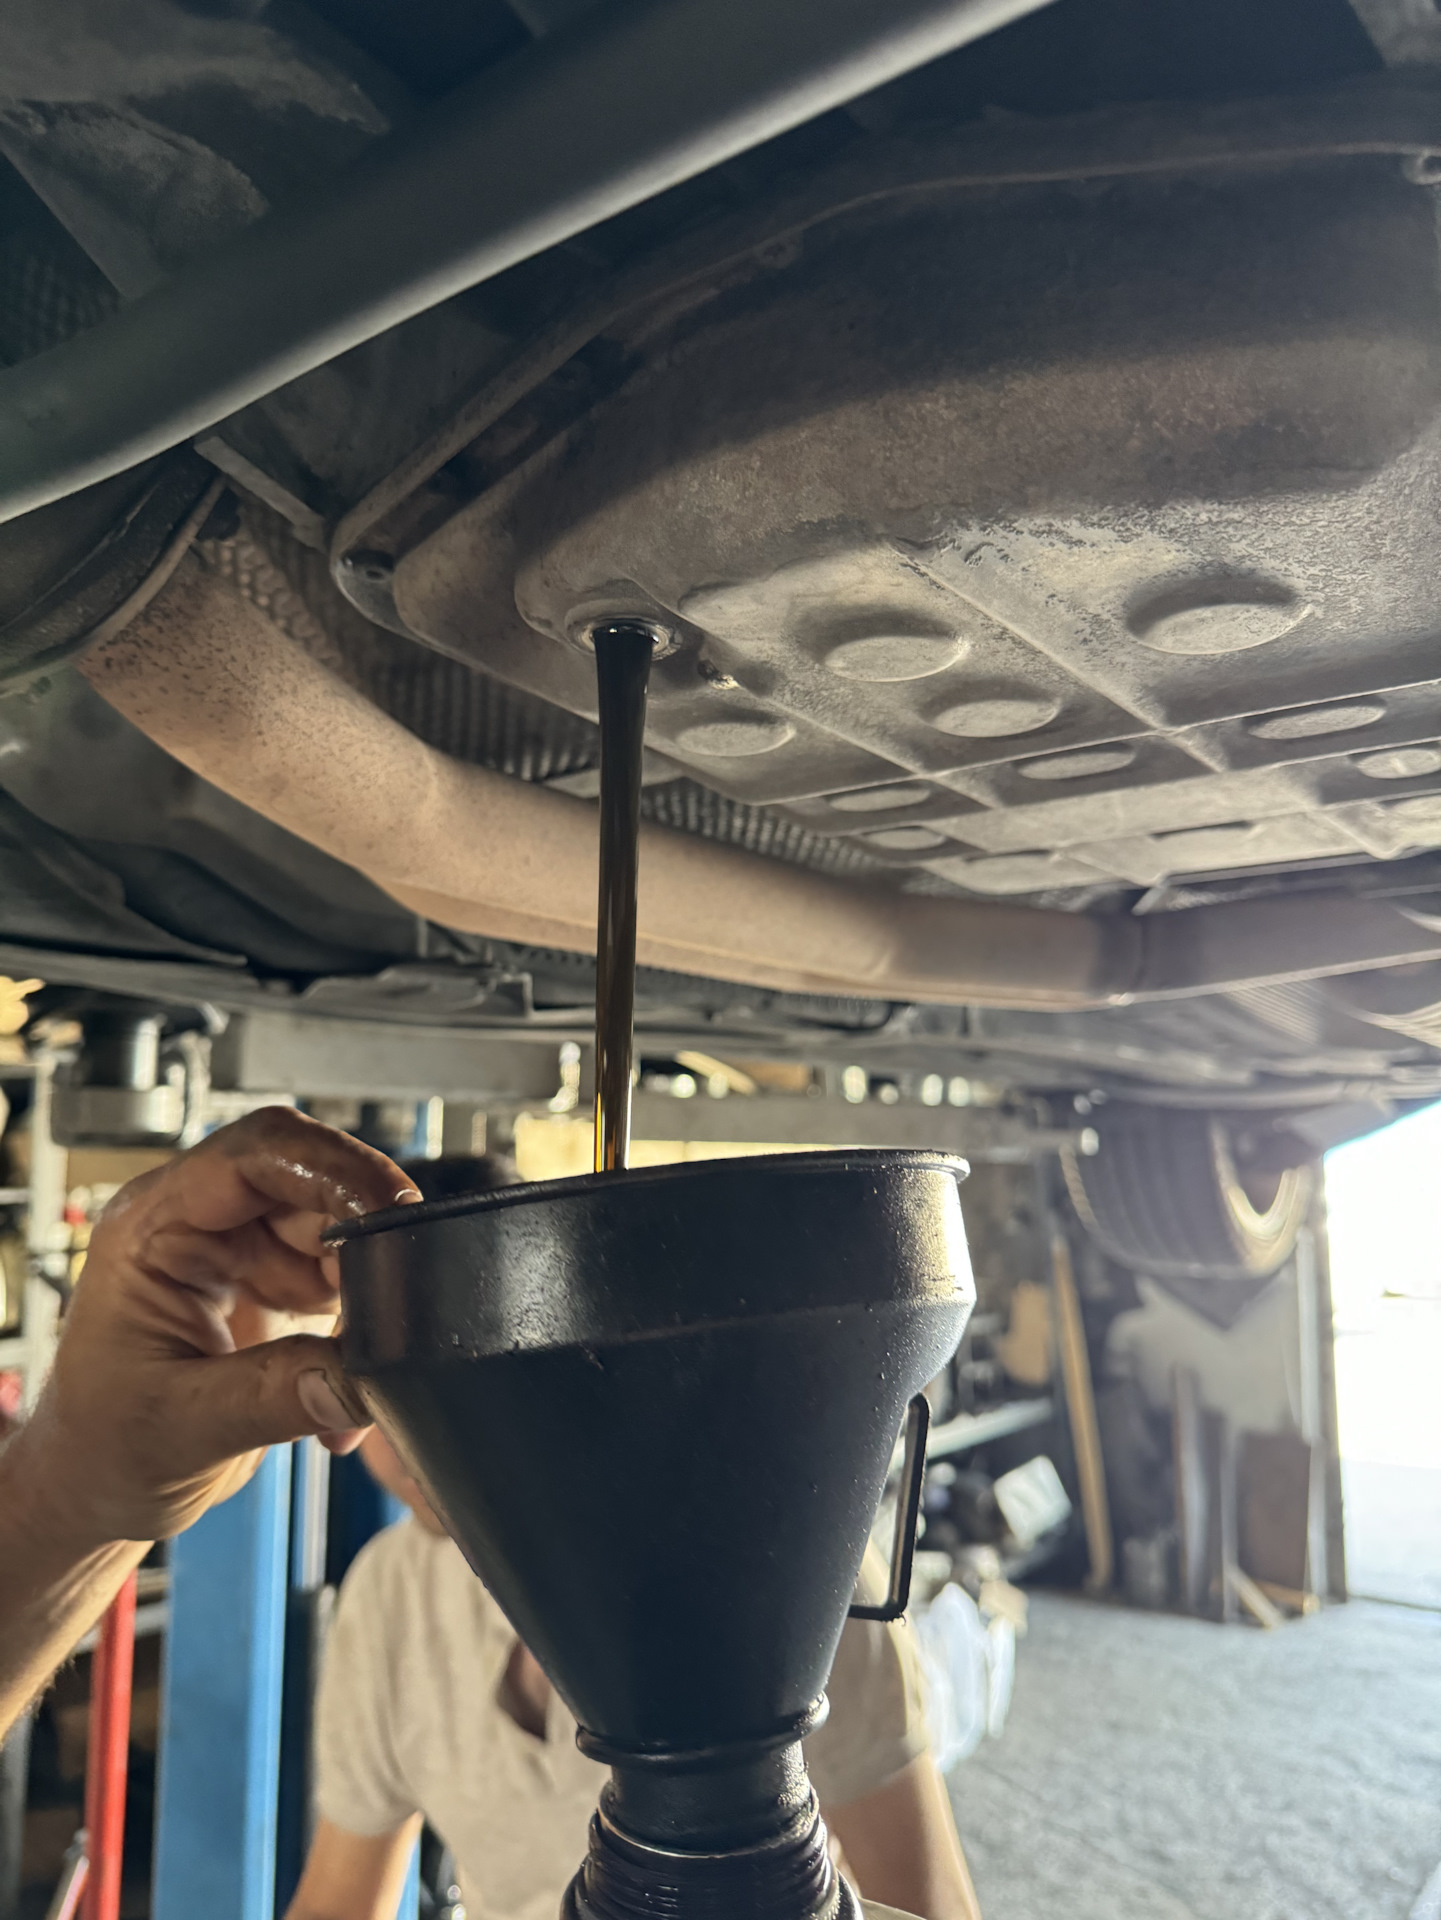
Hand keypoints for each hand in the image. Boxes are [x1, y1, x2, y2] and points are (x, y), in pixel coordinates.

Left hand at [12, 1106, 418, 1548]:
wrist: (100, 1486)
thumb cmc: (101, 1447)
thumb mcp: (179, 1428)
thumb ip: (273, 1397)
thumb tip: (357, 1378)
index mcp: (154, 1229)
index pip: (254, 1156)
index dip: (333, 1169)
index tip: (390, 1210)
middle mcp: (203, 1226)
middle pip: (311, 1186)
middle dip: (364, 1239)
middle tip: (391, 1303)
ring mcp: (246, 1255)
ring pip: (341, 1233)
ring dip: (367, 1296)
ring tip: (355, 1366)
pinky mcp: (280, 1288)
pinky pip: (348, 1285)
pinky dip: (362, 1336)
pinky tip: (342, 1392)